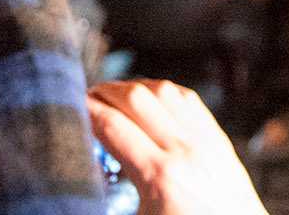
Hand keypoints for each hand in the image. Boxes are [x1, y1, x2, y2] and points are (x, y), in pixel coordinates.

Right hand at [88, 80, 267, 214]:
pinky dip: (165, 92)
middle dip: (106, 92)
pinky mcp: (219, 141)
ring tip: (114, 95)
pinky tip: (151, 99)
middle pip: (137, 99)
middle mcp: (184, 150)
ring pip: (165, 92)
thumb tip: (76, 190)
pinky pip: (190, 100)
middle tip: (86, 98)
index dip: (86, 112)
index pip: (113, 127)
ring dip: (135, 87)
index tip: (68, 108)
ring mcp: (205, 141)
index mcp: (159, 178)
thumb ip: (107, 202)